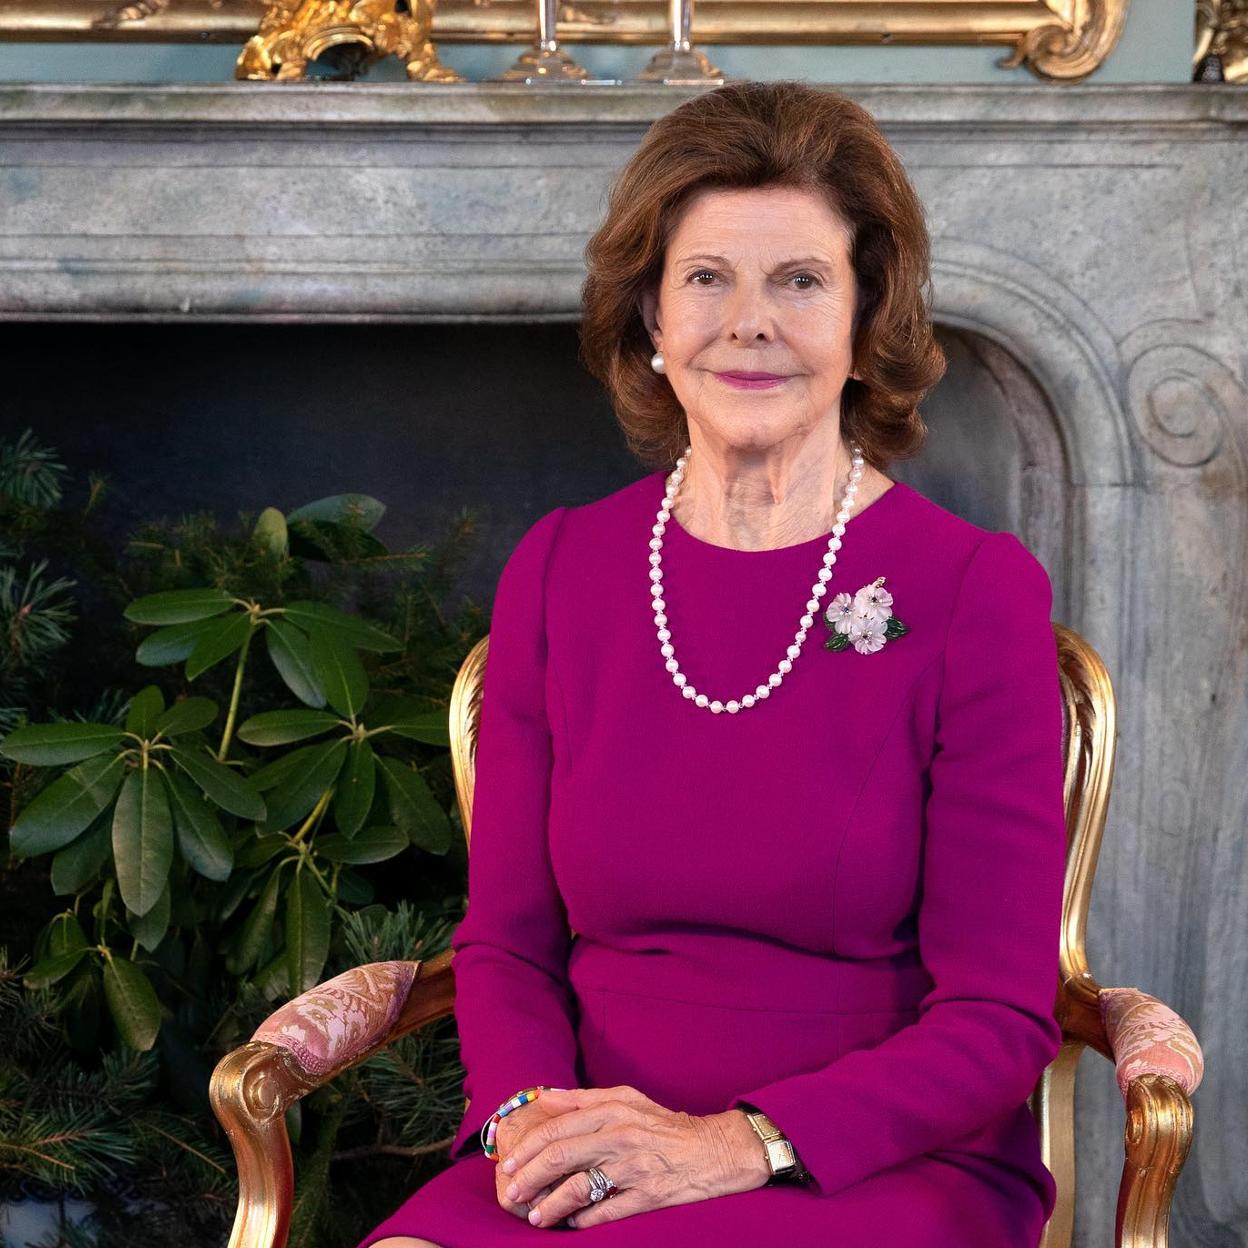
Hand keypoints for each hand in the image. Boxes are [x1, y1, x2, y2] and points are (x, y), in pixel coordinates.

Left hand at [497, 1084, 770, 1229]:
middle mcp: (621, 1135)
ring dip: (552, 1205)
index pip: (559, 1127)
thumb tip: (544, 1098)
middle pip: (563, 1155)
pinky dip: (584, 1220)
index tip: (508, 1164)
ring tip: (536, 1216)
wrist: (713, 1150)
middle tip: (512, 1193)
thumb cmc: (664, 1124)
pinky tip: (571, 1224)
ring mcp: (635, 1167)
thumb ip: (584, 1098)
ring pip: (581, 1186)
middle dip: (530, 1176)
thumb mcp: (627, 1099)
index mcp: (613, 1110)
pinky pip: (607, 1211)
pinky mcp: (648, 1196)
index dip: (528, 1148)